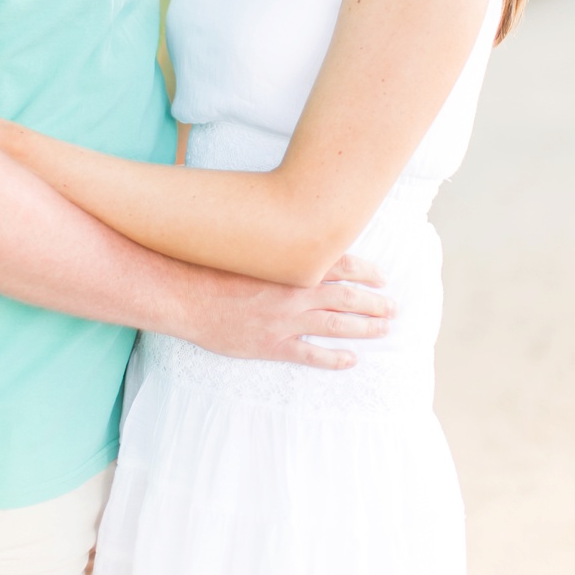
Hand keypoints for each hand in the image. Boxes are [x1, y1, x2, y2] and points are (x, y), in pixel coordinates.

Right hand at [189, 254, 394, 371]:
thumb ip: (267, 237)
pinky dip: (334, 358)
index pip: (340, 265)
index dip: (366, 272)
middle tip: (394, 308)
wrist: (181, 293)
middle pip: (347, 297)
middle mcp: (293, 292)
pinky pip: (311, 354)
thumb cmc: (205, 263)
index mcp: (288, 266)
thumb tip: (275, 215)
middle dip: (375, 302)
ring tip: (385, 329)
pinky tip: (351, 360)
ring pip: (338, 325)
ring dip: (366, 328)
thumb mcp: (240, 240)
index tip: (382, 277)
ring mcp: (284, 320)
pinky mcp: (271, 344)